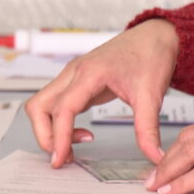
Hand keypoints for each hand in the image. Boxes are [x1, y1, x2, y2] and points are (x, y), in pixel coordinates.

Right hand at [25, 19, 178, 166]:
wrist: (155, 35)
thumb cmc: (151, 55)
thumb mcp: (151, 95)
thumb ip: (148, 129)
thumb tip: (154, 157)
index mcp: (89, 73)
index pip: (62, 109)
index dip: (58, 136)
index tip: (61, 158)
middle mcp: (73, 73)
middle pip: (38, 106)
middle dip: (45, 135)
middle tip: (64, 156)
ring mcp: (71, 77)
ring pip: (41, 105)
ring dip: (49, 130)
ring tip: (72, 147)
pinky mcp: (76, 82)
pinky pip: (55, 105)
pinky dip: (59, 123)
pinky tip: (81, 133)